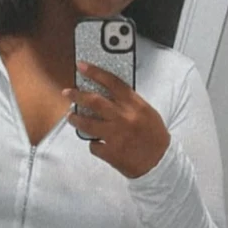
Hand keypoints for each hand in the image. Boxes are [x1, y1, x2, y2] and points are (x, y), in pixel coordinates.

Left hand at [64, 61, 170, 178]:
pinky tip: (96, 143)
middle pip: (94, 101)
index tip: (81, 66)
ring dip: (75, 119)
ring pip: (87, 123)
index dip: (95, 72)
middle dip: (77, 95)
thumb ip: (128, 103)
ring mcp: (116, 136)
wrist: (160, 162)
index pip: (112, 82)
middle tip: (68, 93)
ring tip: (71, 117)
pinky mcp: (111, 152)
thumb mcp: (146, 112)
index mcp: (135, 105)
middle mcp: (124, 118)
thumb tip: (106, 94)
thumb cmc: (154, 135)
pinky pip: (93, 145)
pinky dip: (93, 144)